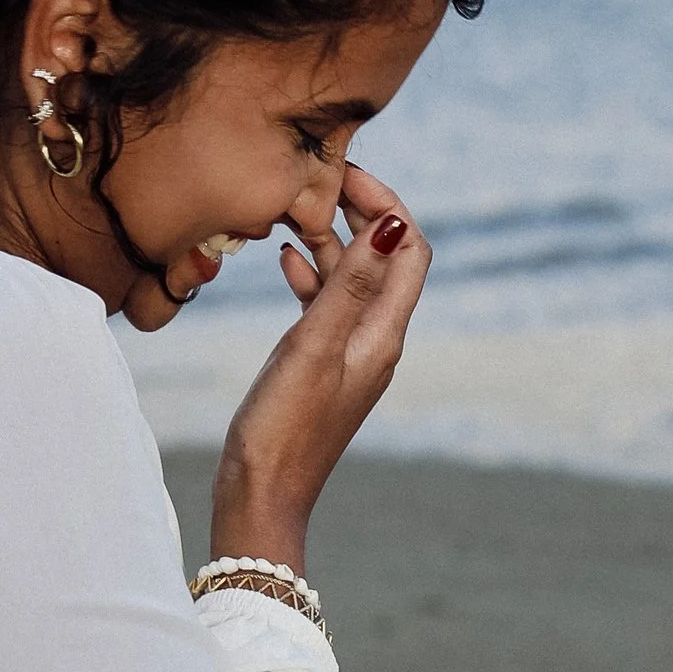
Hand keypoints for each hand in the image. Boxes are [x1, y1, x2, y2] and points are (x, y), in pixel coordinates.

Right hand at [208, 167, 430, 570]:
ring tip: (290, 210)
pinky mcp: (320, 365)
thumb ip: (350, 284)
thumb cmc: (284, 428)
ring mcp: (347, 354)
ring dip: (326, 240)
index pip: (411, 251)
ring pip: (349, 279)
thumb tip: (395, 224)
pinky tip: (284, 257)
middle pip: (382, 259)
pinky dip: (310, 275)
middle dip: (355, 214)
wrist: (261, 496)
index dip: (388, 206)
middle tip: (313, 181)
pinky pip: (325, 307)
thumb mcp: (314, 345)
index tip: (345, 175)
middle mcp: (374, 342)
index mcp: (383, 335)